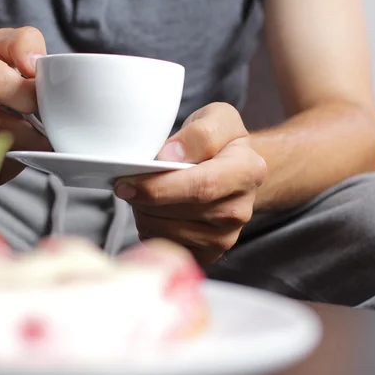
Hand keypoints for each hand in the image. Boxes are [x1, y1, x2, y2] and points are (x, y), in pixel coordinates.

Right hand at [0, 27, 50, 182]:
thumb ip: (23, 43)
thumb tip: (36, 67)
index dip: (31, 97)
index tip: (48, 103)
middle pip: (1, 129)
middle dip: (35, 136)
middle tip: (50, 134)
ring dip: (23, 152)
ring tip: (30, 140)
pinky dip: (8, 167)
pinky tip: (9, 151)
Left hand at [114, 103, 266, 264]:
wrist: (234, 174)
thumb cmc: (220, 145)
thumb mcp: (217, 119)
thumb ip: (200, 132)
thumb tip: (170, 156)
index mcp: (248, 171)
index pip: (200, 186)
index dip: (158, 187)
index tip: (126, 183)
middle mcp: (240, 210)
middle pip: (177, 211)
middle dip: (144, 199)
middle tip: (130, 184)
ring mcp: (225, 237)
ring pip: (165, 232)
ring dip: (144, 213)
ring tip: (147, 195)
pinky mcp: (208, 255)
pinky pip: (165, 246)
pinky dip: (150, 229)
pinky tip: (156, 212)